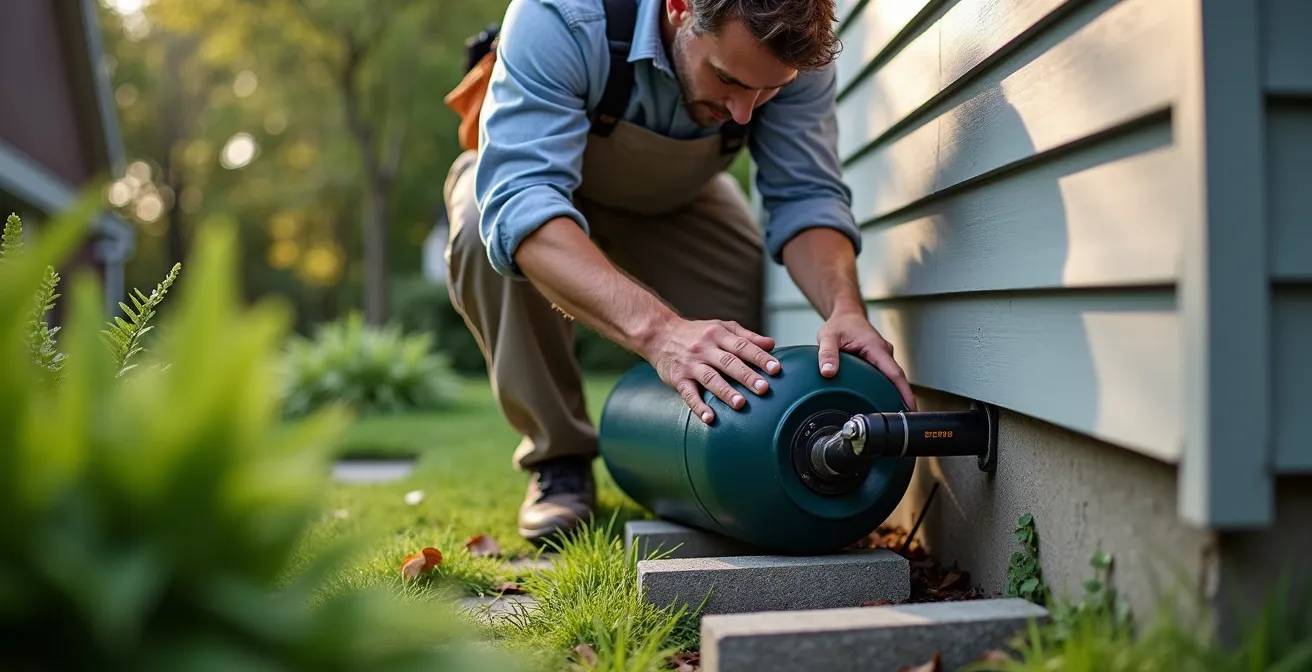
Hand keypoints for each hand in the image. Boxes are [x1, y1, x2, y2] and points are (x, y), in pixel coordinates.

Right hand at [644, 317, 780, 423]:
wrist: (660, 334)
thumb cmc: (696, 333)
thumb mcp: (721, 327)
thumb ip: (746, 336)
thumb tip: (771, 344)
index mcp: (718, 334)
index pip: (742, 346)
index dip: (759, 357)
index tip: (775, 369)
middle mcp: (704, 348)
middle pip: (728, 362)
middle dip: (746, 376)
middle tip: (763, 389)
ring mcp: (691, 364)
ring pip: (710, 378)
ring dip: (725, 391)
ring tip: (740, 404)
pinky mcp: (678, 379)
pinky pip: (688, 394)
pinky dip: (698, 406)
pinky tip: (709, 418)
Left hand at [817, 310, 917, 410]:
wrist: (846, 315)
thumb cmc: (839, 325)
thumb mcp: (828, 337)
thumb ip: (826, 353)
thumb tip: (827, 372)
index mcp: (876, 348)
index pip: (895, 373)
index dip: (904, 392)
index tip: (912, 409)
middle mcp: (885, 353)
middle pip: (896, 380)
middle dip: (902, 400)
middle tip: (899, 424)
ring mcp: (884, 357)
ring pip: (891, 379)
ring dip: (894, 396)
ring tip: (891, 419)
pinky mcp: (880, 361)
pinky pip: (886, 377)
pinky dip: (886, 389)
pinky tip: (881, 404)